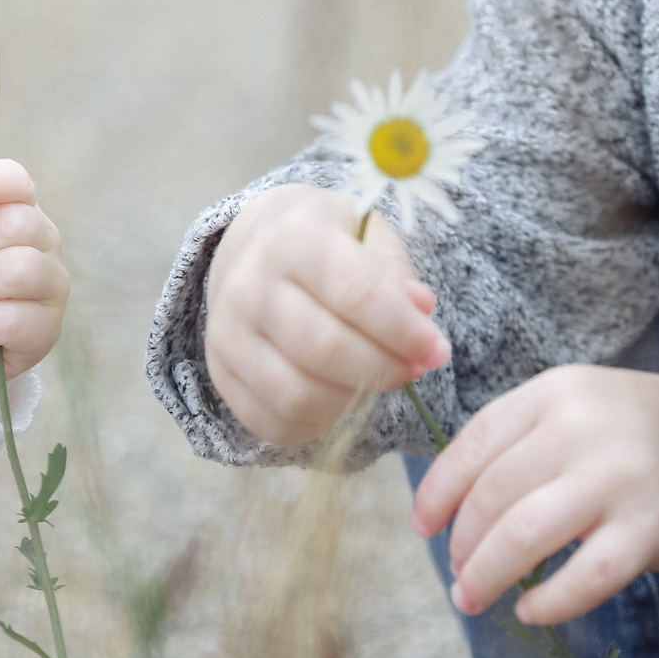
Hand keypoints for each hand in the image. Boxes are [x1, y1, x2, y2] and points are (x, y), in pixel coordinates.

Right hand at [204, 183, 449, 447]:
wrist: (252, 245)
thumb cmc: (324, 240)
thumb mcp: (365, 234)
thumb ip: (395, 271)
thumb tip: (421, 310)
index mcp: (292, 238)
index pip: (355, 293)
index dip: (404, 330)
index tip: (437, 349)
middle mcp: (248, 284)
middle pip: (326, 351)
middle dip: (385, 369)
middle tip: (413, 369)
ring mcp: (227, 333)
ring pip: (298, 395)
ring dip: (353, 401)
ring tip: (376, 381)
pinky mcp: (220, 372)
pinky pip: (273, 421)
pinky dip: (317, 422)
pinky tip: (340, 398)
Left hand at [408, 367, 658, 624]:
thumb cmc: (647, 435)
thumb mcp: (582, 406)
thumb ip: (526, 437)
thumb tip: (452, 499)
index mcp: (557, 390)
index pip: (475, 442)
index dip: (438, 490)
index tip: (422, 525)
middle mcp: (582, 427)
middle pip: (493, 494)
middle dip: (463, 543)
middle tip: (457, 574)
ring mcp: (617, 477)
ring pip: (524, 534)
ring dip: (488, 574)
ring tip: (474, 597)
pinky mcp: (649, 528)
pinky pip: (584, 576)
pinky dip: (549, 601)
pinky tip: (531, 611)